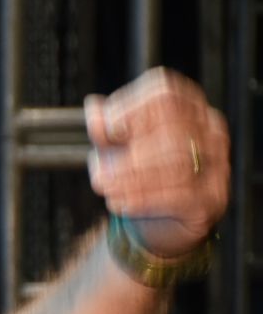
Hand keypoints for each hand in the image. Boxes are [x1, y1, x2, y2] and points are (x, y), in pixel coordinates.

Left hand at [85, 67, 229, 257]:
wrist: (155, 219)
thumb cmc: (138, 173)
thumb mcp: (115, 147)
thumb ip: (105, 129)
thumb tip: (95, 109)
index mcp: (188, 107)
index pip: (165, 94)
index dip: (131, 109)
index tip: (107, 131)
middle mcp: (210, 130)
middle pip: (172, 128)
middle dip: (129, 152)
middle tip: (100, 172)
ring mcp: (216, 164)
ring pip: (177, 163)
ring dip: (132, 178)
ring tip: (105, 188)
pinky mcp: (211, 198)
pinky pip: (180, 194)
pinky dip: (144, 199)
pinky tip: (121, 203)